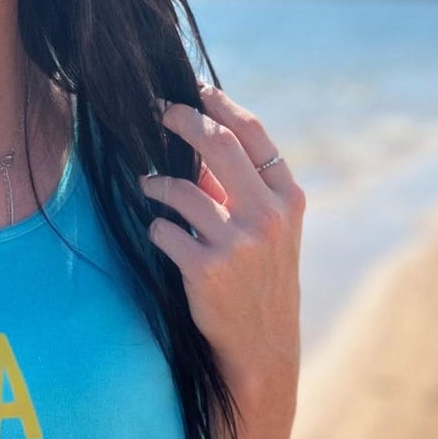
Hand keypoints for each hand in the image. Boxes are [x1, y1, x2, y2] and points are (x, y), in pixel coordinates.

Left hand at [141, 83, 303, 404]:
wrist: (263, 347)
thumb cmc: (261, 281)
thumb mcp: (270, 233)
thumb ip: (241, 190)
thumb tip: (195, 144)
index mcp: (289, 199)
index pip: (254, 134)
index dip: (221, 105)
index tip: (196, 91)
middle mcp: (269, 216)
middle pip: (218, 144)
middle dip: (182, 121)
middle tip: (158, 113)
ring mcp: (239, 244)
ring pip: (181, 189)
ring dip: (157, 183)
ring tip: (148, 185)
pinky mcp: (207, 270)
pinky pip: (164, 230)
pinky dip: (156, 228)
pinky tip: (158, 233)